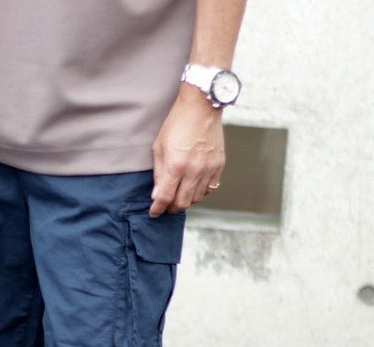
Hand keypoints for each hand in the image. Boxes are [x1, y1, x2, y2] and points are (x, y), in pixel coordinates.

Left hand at [149, 85, 225, 217]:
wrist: (201, 106)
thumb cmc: (177, 124)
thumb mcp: (160, 148)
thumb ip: (159, 174)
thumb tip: (157, 196)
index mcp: (176, 166)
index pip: (165, 198)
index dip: (157, 209)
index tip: (154, 213)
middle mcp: (194, 171)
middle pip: (182, 203)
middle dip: (171, 208)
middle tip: (166, 206)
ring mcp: (208, 169)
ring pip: (197, 198)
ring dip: (186, 200)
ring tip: (179, 194)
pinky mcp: (219, 165)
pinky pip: (210, 188)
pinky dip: (200, 192)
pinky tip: (193, 186)